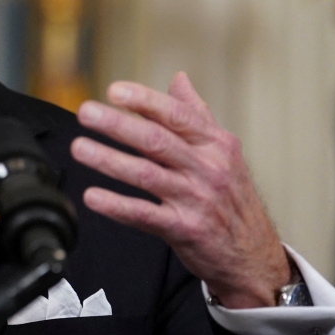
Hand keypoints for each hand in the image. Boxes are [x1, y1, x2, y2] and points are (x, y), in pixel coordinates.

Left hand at [70, 72, 289, 308]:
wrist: (255, 255)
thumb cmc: (233, 198)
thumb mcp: (224, 152)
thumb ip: (197, 115)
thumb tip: (179, 79)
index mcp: (215, 144)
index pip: (176, 115)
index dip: (144, 100)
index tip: (114, 90)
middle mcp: (207, 168)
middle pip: (156, 141)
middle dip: (117, 124)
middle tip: (86, 112)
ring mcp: (196, 199)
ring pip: (146, 174)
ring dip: (109, 159)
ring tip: (80, 148)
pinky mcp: (184, 230)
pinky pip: (145, 215)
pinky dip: (117, 206)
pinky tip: (93, 196)